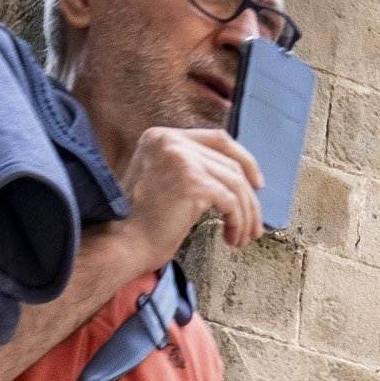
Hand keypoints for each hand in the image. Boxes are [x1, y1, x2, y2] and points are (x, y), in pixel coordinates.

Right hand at [117, 124, 263, 260]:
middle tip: (255, 224)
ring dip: (246, 215)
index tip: (257, 184)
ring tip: (242, 237)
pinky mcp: (192, 182)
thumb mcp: (163, 181)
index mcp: (160, 136)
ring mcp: (181, 159)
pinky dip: (237, 223)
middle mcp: (170, 141)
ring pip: (235, 184)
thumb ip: (190, 168)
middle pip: (230, 163)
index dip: (244, 159)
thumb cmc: (141, 223)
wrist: (122, 243)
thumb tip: (235, 176)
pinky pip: (232, 202)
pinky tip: (231, 239)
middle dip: (249, 198)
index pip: (217, 138)